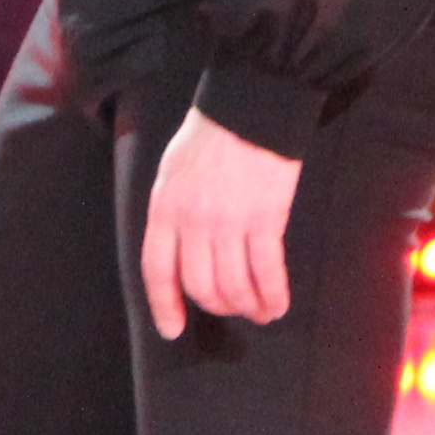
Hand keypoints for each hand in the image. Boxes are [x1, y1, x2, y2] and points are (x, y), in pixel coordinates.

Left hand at [139, 106, 300, 338]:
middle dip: (217, 306)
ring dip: (247, 307)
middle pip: (200, 285)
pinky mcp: (265, 219)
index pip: (157, 270)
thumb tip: (180, 254)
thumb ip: (172, 213)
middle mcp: (192, 220)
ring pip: (233, 286)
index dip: (164, 305)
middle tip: (231, 308)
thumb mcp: (172, 171)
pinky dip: (272, 296)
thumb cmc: (211, 135)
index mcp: (164, 207)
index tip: (172, 329)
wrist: (250, 105)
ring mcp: (229, 221)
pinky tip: (278, 305)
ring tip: (259, 311)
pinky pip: (267, 272)